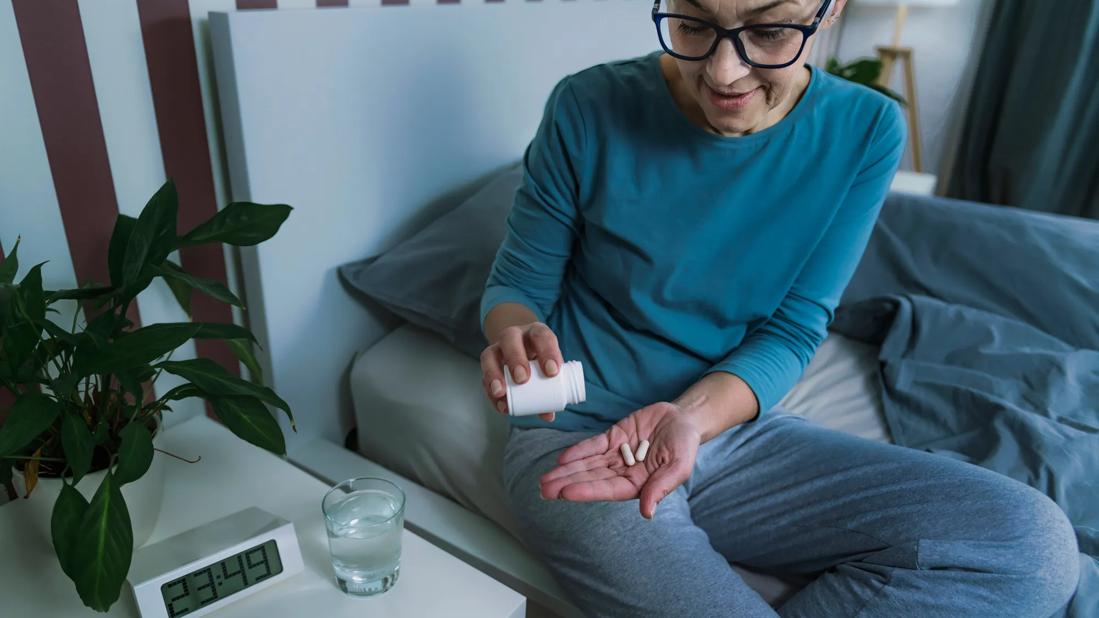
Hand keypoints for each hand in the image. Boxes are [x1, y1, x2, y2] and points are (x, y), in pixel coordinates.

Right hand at [480, 322, 562, 421]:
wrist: (523, 351)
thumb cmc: (540, 360)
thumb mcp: (549, 367)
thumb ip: (551, 388)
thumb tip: (548, 414)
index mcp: (535, 333)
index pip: (541, 335)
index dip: (547, 351)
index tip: (552, 372)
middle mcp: (515, 336)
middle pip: (510, 339)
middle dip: (516, 359)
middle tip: (522, 379)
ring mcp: (498, 348)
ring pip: (490, 354)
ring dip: (494, 374)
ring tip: (501, 392)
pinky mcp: (487, 364)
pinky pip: (483, 375)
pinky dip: (490, 390)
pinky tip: (500, 403)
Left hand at [538, 402, 701, 518]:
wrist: (684, 419)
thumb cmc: (685, 446)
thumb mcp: (679, 466)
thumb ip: (661, 487)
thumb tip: (647, 513)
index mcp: (638, 484)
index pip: (608, 490)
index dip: (586, 491)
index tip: (566, 493)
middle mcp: (623, 472)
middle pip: (591, 479)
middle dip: (567, 484)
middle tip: (544, 490)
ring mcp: (616, 455)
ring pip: (587, 465)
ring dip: (566, 471)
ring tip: (544, 479)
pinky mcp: (613, 437)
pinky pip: (593, 446)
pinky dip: (577, 451)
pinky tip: (561, 459)